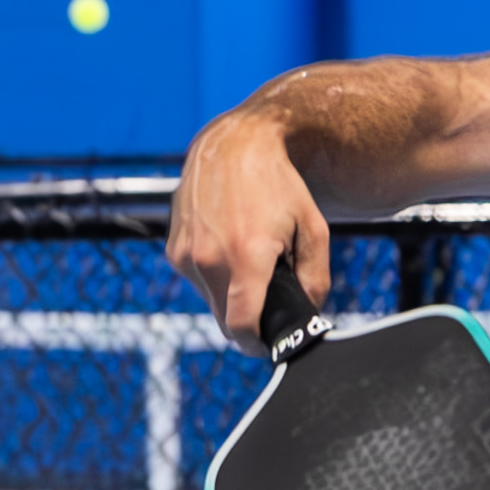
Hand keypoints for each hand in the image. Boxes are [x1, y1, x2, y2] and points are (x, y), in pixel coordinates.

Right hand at [167, 101, 328, 351]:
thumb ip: (316, 278)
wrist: (233, 143)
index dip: (256, 345)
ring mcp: (185, 254)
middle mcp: (208, 259)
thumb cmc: (279, 184)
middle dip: (248, 320)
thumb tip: (309, 312)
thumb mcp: (314, 228)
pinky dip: (216, 276)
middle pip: (225, 319)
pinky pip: (198, 280)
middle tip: (270, 303)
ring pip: (211, 301)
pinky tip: (230, 247)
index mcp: (246, 257)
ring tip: (251, 261)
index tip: (269, 346)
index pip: (241, 327)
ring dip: (230, 296)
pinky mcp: (173, 248)